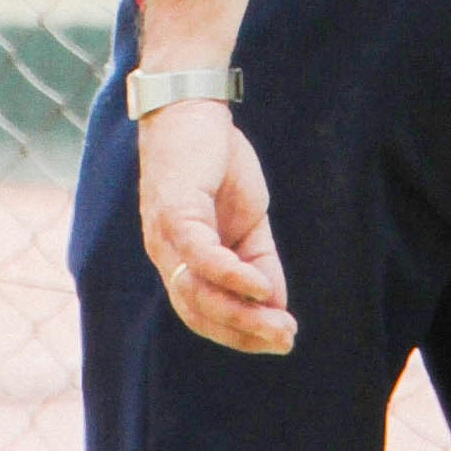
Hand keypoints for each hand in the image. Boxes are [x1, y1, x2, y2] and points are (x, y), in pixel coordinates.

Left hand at [137, 104, 296, 353]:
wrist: (191, 107)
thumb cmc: (217, 161)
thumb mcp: (248, 220)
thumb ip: (258, 261)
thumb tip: (277, 304)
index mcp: (182, 261)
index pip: (204, 313)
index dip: (240, 332)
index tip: (279, 342)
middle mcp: (166, 255)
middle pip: (199, 311)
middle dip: (244, 332)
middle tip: (285, 340)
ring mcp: (166, 235)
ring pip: (197, 291)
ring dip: (241, 313)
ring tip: (279, 323)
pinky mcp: (175, 210)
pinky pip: (201, 255)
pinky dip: (230, 275)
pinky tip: (261, 288)